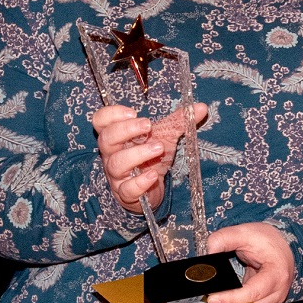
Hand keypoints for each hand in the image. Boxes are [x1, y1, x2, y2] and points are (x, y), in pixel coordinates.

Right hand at [91, 103, 207, 212]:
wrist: (151, 189)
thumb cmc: (151, 157)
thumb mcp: (164, 136)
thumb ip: (179, 121)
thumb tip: (202, 108)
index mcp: (117, 136)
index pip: (101, 121)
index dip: (112, 114)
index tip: (133, 111)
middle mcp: (112, 154)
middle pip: (106, 139)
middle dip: (125, 130)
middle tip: (148, 125)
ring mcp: (117, 175)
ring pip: (116, 164)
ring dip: (137, 154)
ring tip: (158, 148)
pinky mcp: (125, 194)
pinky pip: (127, 189)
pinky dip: (140, 182)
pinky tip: (153, 175)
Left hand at [204, 222, 294, 302]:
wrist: (280, 245)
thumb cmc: (265, 239)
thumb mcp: (244, 232)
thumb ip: (224, 239)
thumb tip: (208, 253)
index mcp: (277, 273)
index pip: (254, 292)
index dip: (232, 298)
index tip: (212, 298)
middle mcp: (279, 291)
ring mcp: (275, 300)